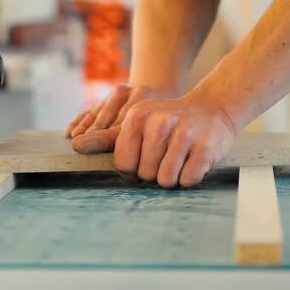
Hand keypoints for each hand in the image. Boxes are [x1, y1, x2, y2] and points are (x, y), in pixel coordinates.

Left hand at [72, 91, 236, 187]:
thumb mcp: (139, 123)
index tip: (145, 159)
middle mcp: (159, 122)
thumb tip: (75, 145)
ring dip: (173, 177)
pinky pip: (188, 180)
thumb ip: (107, 138)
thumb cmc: (169, 124)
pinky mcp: (207, 146)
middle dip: (155, 173)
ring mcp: (184, 133)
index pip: (124, 164)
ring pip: (166, 180)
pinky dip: (190, 177)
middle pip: (145, 175)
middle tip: (167, 155)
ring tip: (180, 158)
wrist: (213, 109)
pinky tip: (194, 160)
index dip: (134, 170)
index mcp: (137, 116)